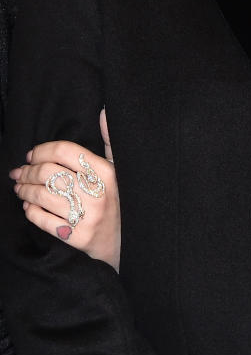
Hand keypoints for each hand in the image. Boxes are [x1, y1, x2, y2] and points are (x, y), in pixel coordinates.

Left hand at [10, 109, 120, 270]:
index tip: (32, 156)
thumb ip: (110, 141)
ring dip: (24, 190)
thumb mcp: (120, 170)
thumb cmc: (120, 201)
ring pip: (42, 196)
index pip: (65, 151)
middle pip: (48, 173)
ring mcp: (86, 217)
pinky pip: (43, 221)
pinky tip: (29, 207)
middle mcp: (97, 193)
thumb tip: (104, 112)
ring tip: (20, 188)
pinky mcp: (77, 237)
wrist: (127, 242)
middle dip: (27, 172)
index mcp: (106, 173)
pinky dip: (31, 212)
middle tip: (20, 173)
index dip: (42, 151)